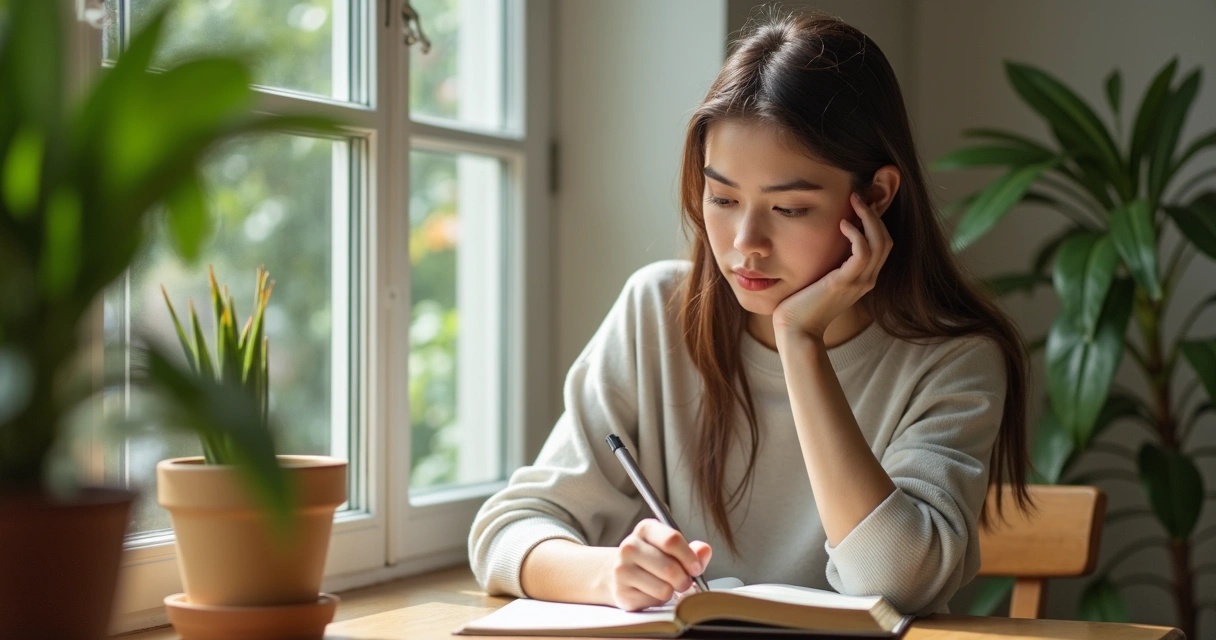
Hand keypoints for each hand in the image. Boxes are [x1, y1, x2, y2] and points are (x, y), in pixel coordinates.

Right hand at [604, 519, 711, 610]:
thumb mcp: (673, 550)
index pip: (672, 540)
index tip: (696, 568)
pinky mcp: (621, 592)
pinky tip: (651, 592)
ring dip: (671, 592)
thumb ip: (692, 551)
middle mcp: (630, 546)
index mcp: (646, 529)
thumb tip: (705, 550)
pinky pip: (653, 601)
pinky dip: (658, 600)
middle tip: (683, 581)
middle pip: (670, 568)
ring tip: (665, 586)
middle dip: (684, 580)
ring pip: (664, 588)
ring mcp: (622, 569)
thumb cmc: (654, 560)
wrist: (621, 574)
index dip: (690, 557)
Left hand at [772, 192, 892, 340]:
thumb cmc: (802, 304)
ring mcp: (859, 282)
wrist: (796, 330)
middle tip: (858, 196)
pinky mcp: (845, 282)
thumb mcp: (822, 277)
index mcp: (864, 278)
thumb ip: (830, 261)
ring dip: (869, 218)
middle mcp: (867, 279)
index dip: (875, 222)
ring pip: (880, 242)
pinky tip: (842, 224)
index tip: (860, 203)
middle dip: (875, 215)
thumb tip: (825, 239)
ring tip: (855, 202)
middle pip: (886, 240)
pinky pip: (862, 252)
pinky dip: (856, 234)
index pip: (882, 244)